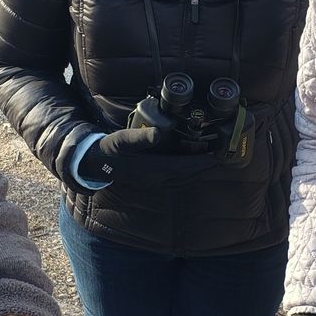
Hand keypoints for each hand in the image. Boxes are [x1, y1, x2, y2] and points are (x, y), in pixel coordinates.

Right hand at [78, 126, 216, 186]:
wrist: (95, 164)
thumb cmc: (110, 149)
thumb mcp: (122, 139)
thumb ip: (141, 137)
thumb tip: (158, 133)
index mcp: (152, 169)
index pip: (183, 167)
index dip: (200, 162)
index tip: (216, 157)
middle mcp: (156, 179)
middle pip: (186, 175)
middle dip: (203, 168)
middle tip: (220, 159)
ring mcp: (153, 182)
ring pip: (182, 180)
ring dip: (196, 172)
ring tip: (209, 163)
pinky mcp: (150, 181)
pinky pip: (174, 180)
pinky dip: (186, 174)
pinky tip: (189, 168)